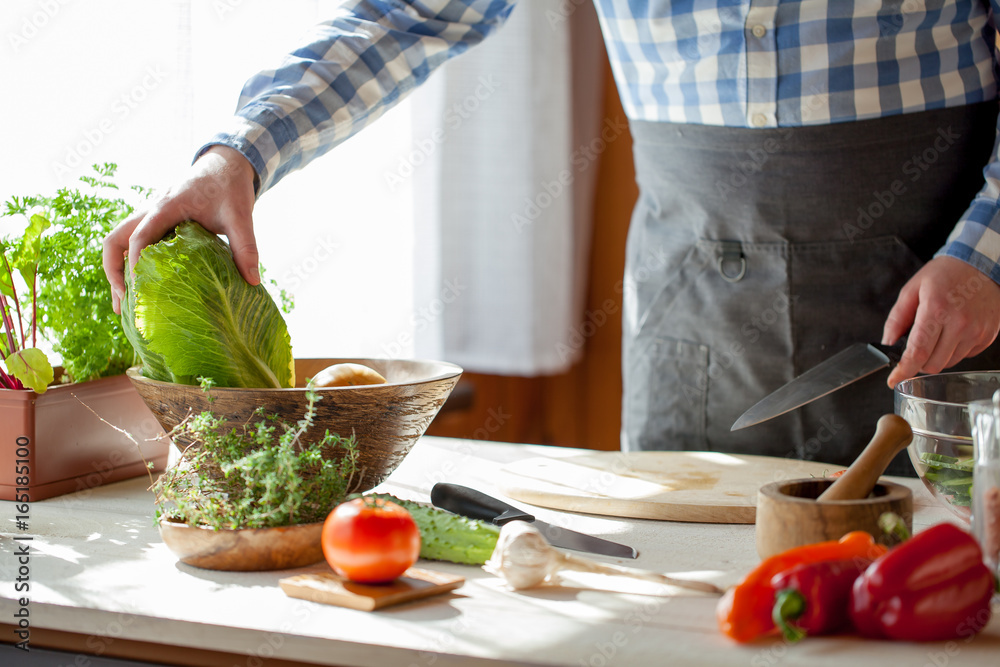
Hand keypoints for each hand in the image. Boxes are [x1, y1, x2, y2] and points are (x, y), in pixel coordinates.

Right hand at [102, 145, 258, 313]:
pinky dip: (129, 262)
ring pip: (118, 241)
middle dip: (114, 271)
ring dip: (117, 269)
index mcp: (167, 207)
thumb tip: (253, 281)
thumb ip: (245, 247)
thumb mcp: (240, 216)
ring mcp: (150, 216)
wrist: (225, 165)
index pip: (140, 236)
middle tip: (124, 303)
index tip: (139, 290)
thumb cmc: (230, 187)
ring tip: (124, 302)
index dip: (136, 263)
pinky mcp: (155, 222)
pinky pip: (132, 242)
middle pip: (114, 240)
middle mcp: (151, 211)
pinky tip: (141, 286)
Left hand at [883, 256, 999, 387]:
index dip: (903, 370)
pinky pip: (965, 355)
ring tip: (938, 332)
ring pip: (949, 362)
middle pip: (933, 364)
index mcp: (937, 310)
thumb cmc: (945, 274)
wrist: (982, 265)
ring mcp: (977, 331)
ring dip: (937, 355)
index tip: (893, 380)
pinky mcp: (988, 336)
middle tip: (916, 346)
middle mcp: (960, 323)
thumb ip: (897, 319)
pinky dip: (954, 349)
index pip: (918, 352)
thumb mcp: (912, 290)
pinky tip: (953, 331)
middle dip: (919, 362)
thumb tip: (888, 343)